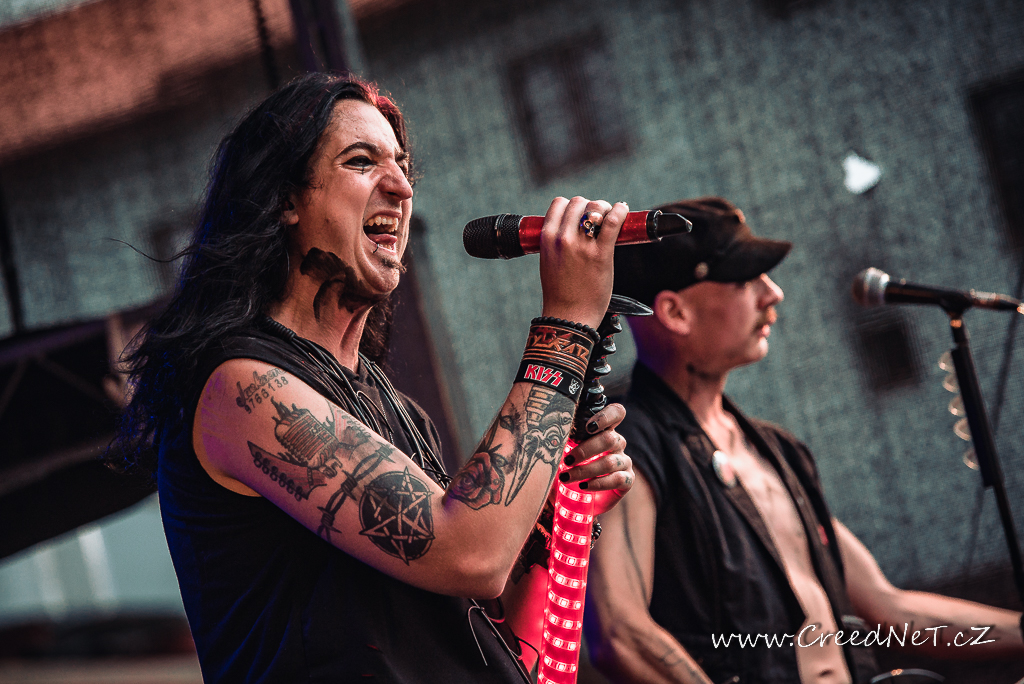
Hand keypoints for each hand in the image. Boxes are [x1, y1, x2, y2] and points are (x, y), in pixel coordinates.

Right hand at [539, 196, 627, 328]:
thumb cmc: (560, 292)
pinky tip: (623, 211)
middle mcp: (562, 239)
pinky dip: (620, 212)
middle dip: (589, 206)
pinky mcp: (601, 255)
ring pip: (595, 208)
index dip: (572, 206)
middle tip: (598, 219)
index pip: (559, 203)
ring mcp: (582, 246)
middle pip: (578, 202)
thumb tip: (575, 226)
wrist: (569, 317)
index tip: (580, 215)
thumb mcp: (549, 261)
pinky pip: (612, 222)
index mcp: (546, 239)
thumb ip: (557, 242)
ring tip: (609, 219)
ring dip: (604, 208)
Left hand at [558, 403, 633, 515]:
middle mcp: (617, 443)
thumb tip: (544, 435)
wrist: (576, 498)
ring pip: (610, 462)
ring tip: (566, 478)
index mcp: (604, 430)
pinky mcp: (627, 480)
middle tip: (567, 460)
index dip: (606, 416)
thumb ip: (561, 441)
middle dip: (585, 450)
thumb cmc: (568, 468)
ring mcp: (624, 461)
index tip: (588, 426)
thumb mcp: (563, 452)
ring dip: (585, 470)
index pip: (616, 413)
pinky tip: (584, 487)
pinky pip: (617, 479)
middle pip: (609, 439)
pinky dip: (598, 484)